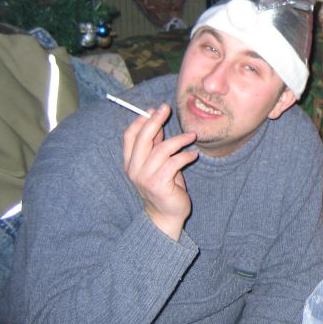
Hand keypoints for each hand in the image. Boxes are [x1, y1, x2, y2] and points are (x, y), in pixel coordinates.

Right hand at [122, 104, 197, 240]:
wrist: (167, 215)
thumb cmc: (165, 186)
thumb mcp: (158, 163)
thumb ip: (155, 145)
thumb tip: (156, 121)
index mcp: (130, 162)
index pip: (129, 135)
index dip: (141, 120)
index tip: (154, 109)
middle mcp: (134, 169)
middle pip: (142, 138)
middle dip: (155, 120)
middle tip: (167, 108)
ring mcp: (144, 177)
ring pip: (161, 149)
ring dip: (179, 139)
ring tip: (192, 136)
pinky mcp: (158, 184)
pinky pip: (174, 162)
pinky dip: (186, 156)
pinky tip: (193, 155)